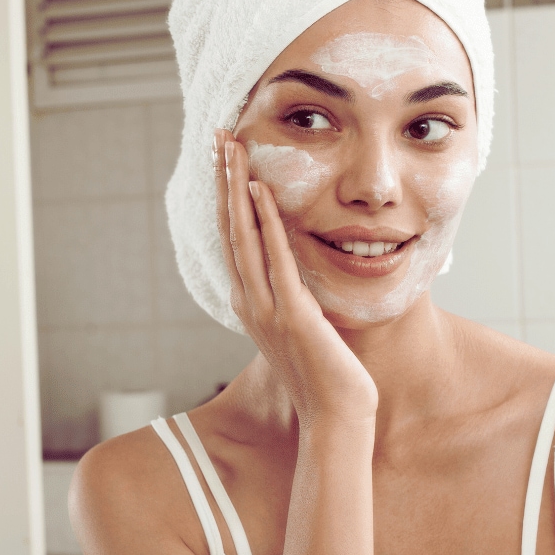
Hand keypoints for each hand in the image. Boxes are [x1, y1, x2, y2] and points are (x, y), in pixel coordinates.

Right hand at [214, 130, 377, 424]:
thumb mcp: (302, 329)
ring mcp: (266, 308)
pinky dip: (265, 223)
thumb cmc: (325, 376)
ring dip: (236, 189)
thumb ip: (292, 299)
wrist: (335, 416)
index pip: (234, 238)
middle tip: (218, 137)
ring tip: (232, 149)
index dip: (227, 196)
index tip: (224, 159)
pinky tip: (260, 191)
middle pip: (229, 228)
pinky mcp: (291, 313)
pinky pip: (276, 259)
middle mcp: (250, 301)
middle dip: (223, 180)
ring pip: (243, 236)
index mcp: (251, 302)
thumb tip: (294, 278)